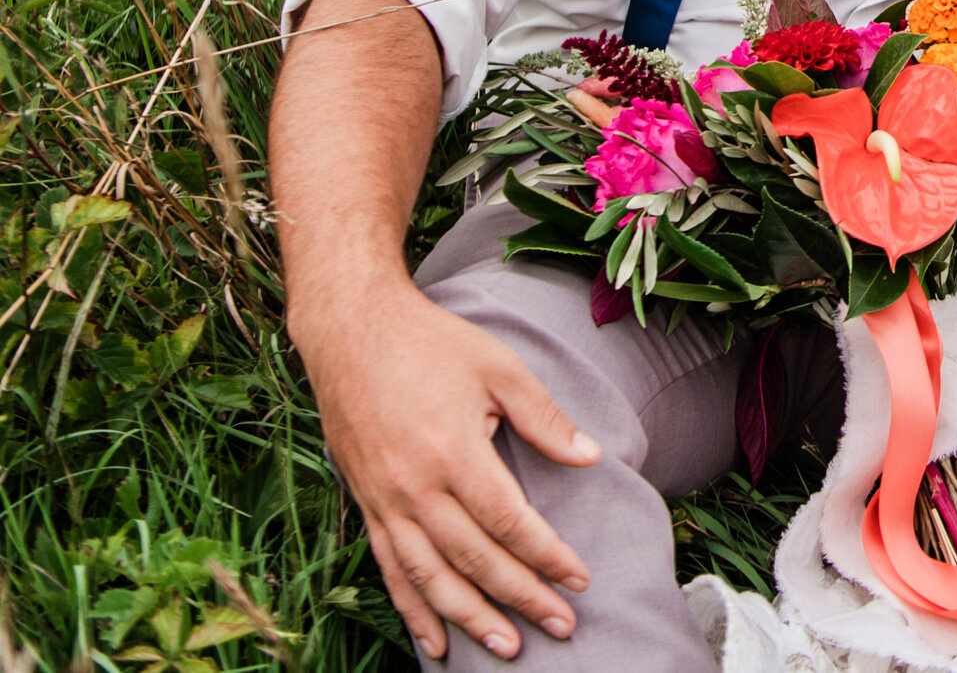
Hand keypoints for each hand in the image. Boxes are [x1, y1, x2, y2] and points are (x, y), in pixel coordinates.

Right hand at [297, 284, 599, 661]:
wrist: (350, 331)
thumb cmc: (431, 344)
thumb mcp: (499, 367)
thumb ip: (544, 417)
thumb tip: (590, 458)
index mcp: (453, 452)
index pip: (509, 522)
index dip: (547, 556)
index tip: (579, 579)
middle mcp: (414, 487)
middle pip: (473, 559)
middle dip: (520, 597)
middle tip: (561, 627)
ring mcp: (384, 500)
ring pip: (429, 577)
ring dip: (469, 618)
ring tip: (506, 648)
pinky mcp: (364, 504)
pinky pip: (389, 569)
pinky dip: (412, 609)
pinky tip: (434, 642)